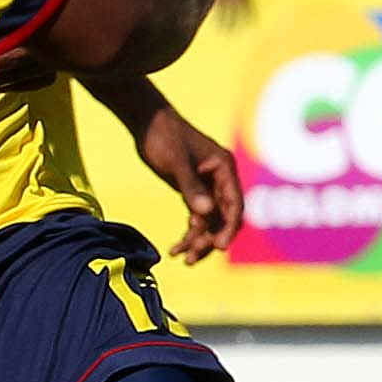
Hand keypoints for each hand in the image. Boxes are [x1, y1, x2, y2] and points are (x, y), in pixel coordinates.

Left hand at [136, 101, 243, 260]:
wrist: (147, 122)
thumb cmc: (163, 137)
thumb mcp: (175, 163)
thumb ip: (190, 188)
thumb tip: (205, 215)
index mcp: (224, 168)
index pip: (234, 205)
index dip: (229, 228)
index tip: (218, 247)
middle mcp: (221, 179)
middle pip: (224, 217)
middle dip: (210, 239)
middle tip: (192, 259)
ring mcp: (207, 185)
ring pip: (210, 220)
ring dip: (199, 240)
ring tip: (182, 258)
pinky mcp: (193, 189)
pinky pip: (198, 216)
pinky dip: (190, 232)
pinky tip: (176, 248)